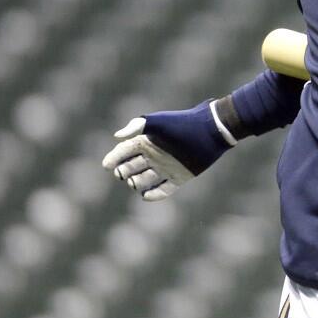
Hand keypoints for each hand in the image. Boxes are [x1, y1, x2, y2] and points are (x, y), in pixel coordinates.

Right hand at [101, 100, 231, 200]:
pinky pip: (163, 190)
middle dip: (124, 171)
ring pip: (145, 180)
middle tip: (122, 173)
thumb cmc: (183, 124)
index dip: (114, 157)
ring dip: (137, 183)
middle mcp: (155, 155)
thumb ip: (137, 125)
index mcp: (147, 141)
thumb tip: (116, 137)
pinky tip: (146, 196)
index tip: (106, 165)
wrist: (210, 131)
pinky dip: (154, 195)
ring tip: (135, 182)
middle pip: (132, 167)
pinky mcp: (179, 177)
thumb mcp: (159, 121)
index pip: (124, 151)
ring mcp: (166, 167)